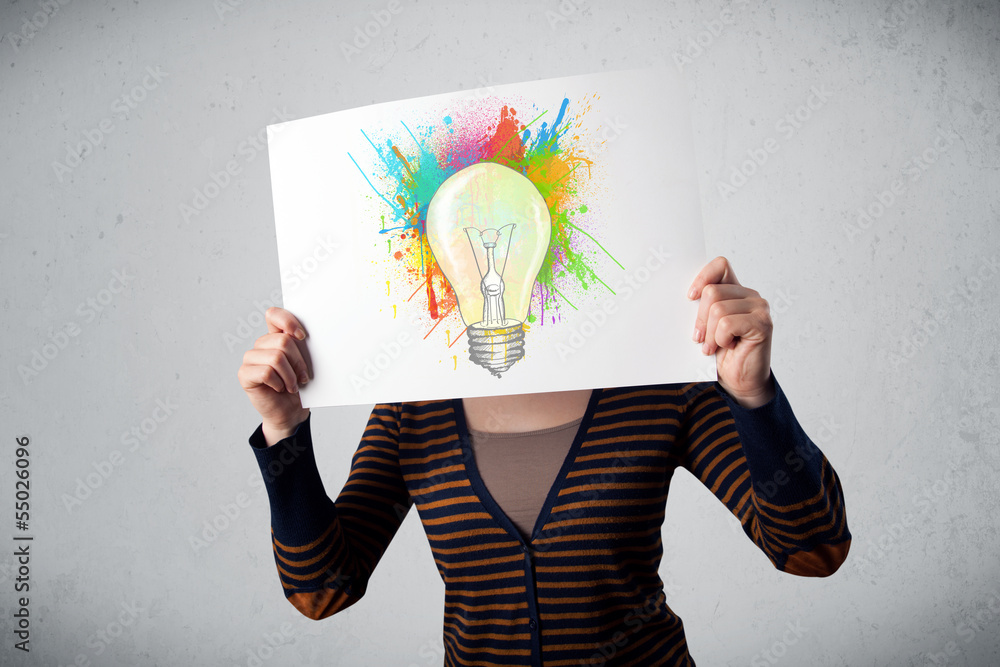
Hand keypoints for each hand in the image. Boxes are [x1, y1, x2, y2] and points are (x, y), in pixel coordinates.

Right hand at [237, 307, 311, 444]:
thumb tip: (307, 334)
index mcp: (275, 337)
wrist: (291, 412)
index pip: (274, 315)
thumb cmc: (299, 386)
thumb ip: (302, 346)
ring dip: (290, 375)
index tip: (303, 336)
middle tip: (303, 376)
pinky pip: (266, 372)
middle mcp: (261, 345)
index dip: (288, 321)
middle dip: (298, 361)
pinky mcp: (245, 374)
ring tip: (293, 385)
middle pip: (283, 341)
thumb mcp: (305, 362)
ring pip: (276, 357)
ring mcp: (250, 359)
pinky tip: (280, 389)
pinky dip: (279, 382)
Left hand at [688, 256, 775, 408]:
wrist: (738, 380)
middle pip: (712, 292)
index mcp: (735, 290)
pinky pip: (727, 323)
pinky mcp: (762, 324)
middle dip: (700, 319)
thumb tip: (681, 295)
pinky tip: (726, 347)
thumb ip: (700, 307)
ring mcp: (759, 308)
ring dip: (710, 333)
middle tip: (700, 338)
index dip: (702, 277)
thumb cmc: (720, 353)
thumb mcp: (705, 325)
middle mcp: (750, 295)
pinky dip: (720, 339)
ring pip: (717, 309)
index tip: (689, 297)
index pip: (720, 265)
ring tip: (713, 346)